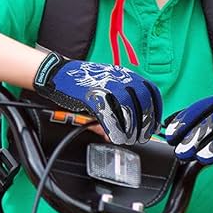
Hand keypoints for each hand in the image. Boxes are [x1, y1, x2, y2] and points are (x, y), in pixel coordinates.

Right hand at [33, 52, 161, 144]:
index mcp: (126, 75)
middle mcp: (120, 79)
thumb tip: (119, 134)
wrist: (58, 73)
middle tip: (140, 138)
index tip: (154, 125)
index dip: (155, 111)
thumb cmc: (81, 82)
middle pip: (142, 104)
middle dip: (144, 124)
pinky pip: (109, 116)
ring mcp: (107, 87)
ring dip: (130, 129)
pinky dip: (113, 130)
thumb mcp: (104, 90)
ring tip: (127, 139)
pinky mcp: (93, 96)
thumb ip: (115, 110)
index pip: (150, 92)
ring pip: (127, 111)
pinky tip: (114, 137)